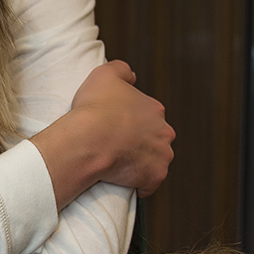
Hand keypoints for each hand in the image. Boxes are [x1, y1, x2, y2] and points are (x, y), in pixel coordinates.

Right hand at [70, 62, 174, 197]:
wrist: (89, 139)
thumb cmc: (94, 108)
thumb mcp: (104, 74)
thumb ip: (121, 70)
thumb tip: (131, 76)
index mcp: (155, 109)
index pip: (148, 116)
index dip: (132, 122)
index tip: (116, 127)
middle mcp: (164, 131)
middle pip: (155, 139)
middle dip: (141, 143)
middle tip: (117, 146)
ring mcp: (162, 155)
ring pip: (155, 161)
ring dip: (142, 163)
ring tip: (119, 164)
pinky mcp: (155, 176)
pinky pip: (149, 183)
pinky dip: (140, 184)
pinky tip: (124, 180)